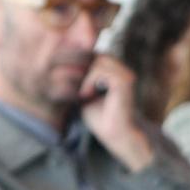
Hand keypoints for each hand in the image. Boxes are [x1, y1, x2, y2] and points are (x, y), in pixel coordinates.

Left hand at [79, 54, 152, 172]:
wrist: (115, 134)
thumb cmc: (99, 118)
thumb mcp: (84, 95)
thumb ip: (81, 80)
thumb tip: (65, 68)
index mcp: (114, 72)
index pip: (94, 55)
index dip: (79, 65)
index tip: (71, 83)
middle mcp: (121, 70)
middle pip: (95, 55)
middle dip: (82, 70)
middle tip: (78, 90)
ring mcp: (125, 74)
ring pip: (98, 61)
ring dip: (85, 77)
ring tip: (84, 94)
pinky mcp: (124, 81)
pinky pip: (101, 71)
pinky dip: (89, 82)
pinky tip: (87, 95)